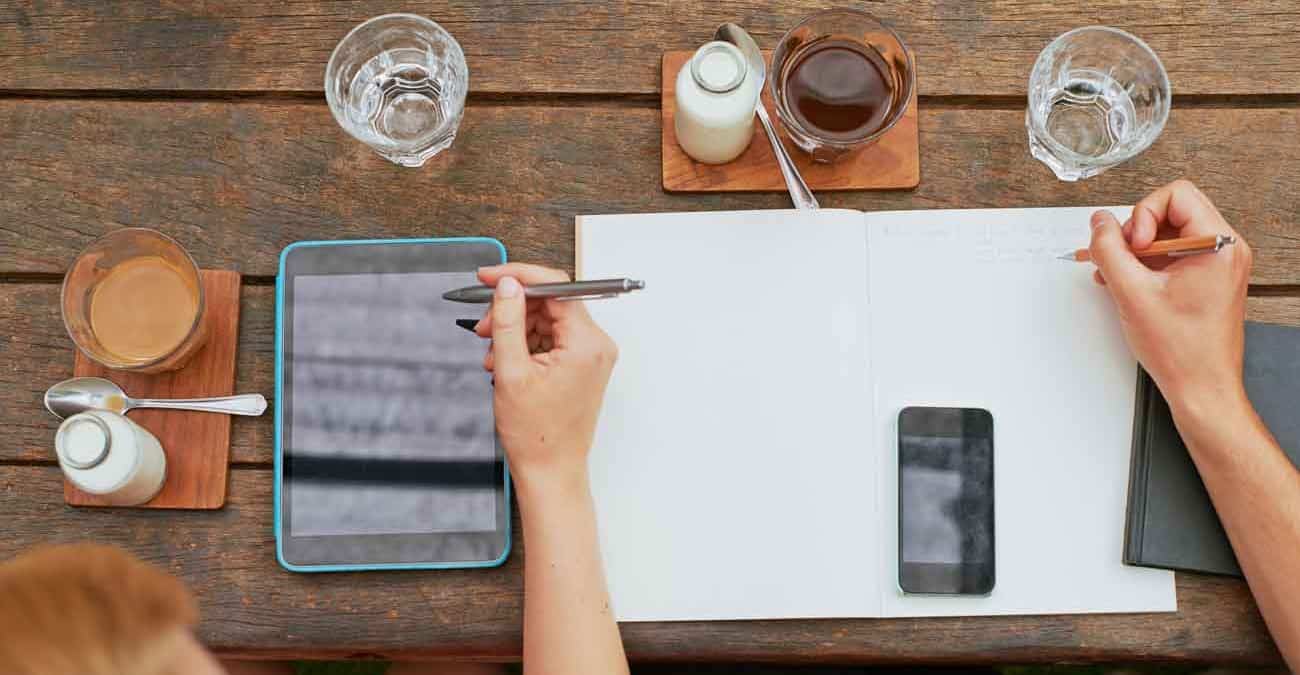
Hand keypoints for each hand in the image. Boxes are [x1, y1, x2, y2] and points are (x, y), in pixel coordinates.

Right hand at [474, 263, 617, 487]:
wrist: (551, 471)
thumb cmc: (537, 435)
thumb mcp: (512, 371)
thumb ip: (508, 321)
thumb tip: (507, 286)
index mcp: (587, 343)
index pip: (555, 287)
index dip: (519, 277)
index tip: (489, 277)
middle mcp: (596, 345)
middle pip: (550, 302)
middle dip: (512, 310)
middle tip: (484, 326)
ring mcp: (590, 356)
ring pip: (546, 320)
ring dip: (515, 330)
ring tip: (492, 355)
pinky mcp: (581, 365)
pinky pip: (551, 339)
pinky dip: (525, 345)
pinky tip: (505, 362)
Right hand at [1089, 180, 1251, 415]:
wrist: (1202, 387)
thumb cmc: (1182, 350)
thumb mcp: (1132, 294)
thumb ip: (1109, 250)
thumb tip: (1099, 223)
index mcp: (1219, 246)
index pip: (1176, 195)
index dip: (1144, 214)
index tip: (1133, 245)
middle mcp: (1225, 249)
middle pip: (1173, 210)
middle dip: (1138, 231)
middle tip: (1122, 258)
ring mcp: (1218, 264)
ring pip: (1169, 232)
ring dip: (1138, 249)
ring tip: (1118, 274)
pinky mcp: (1208, 278)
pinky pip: (1174, 254)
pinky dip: (1148, 263)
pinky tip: (1127, 283)